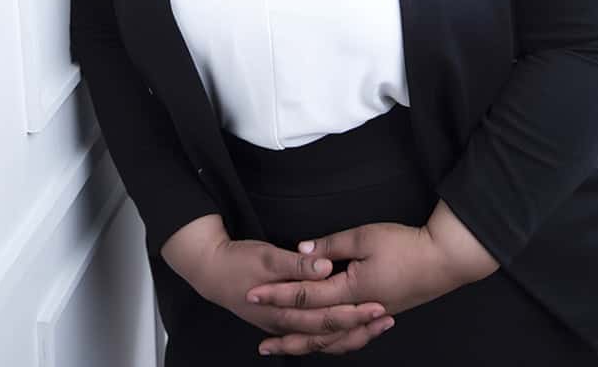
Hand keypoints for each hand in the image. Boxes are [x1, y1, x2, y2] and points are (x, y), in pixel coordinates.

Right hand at [191, 233, 393, 347]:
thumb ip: (299, 265)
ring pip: (324, 341)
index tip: (378, 305)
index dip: (354, 312)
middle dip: (360, 326)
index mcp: (283, 310)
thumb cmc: (238, 261)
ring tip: (378, 326)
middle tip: (386, 317)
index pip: (326, 317)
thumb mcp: (268, 256)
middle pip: (330, 334)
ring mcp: (284, 326)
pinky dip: (335, 336)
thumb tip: (326, 267)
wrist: (210, 271)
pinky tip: (350, 330)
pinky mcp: (283, 321)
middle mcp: (286, 325)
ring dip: (351, 335)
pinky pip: (314, 336)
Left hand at [246, 220, 493, 356]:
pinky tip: (322, 342)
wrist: (443, 261)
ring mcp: (370, 317)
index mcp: (351, 290)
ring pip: (333, 341)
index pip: (306, 296)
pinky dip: (331, 344)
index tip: (254, 294)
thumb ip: (330, 246)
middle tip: (260, 343)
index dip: (278, 295)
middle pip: (315, 329)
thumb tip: (302, 250)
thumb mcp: (365, 237)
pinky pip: (349, 338)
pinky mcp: (380, 315)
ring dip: (306, 346)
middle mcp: (358, 311)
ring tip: (284, 351)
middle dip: (285, 334)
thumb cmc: (405, 245)